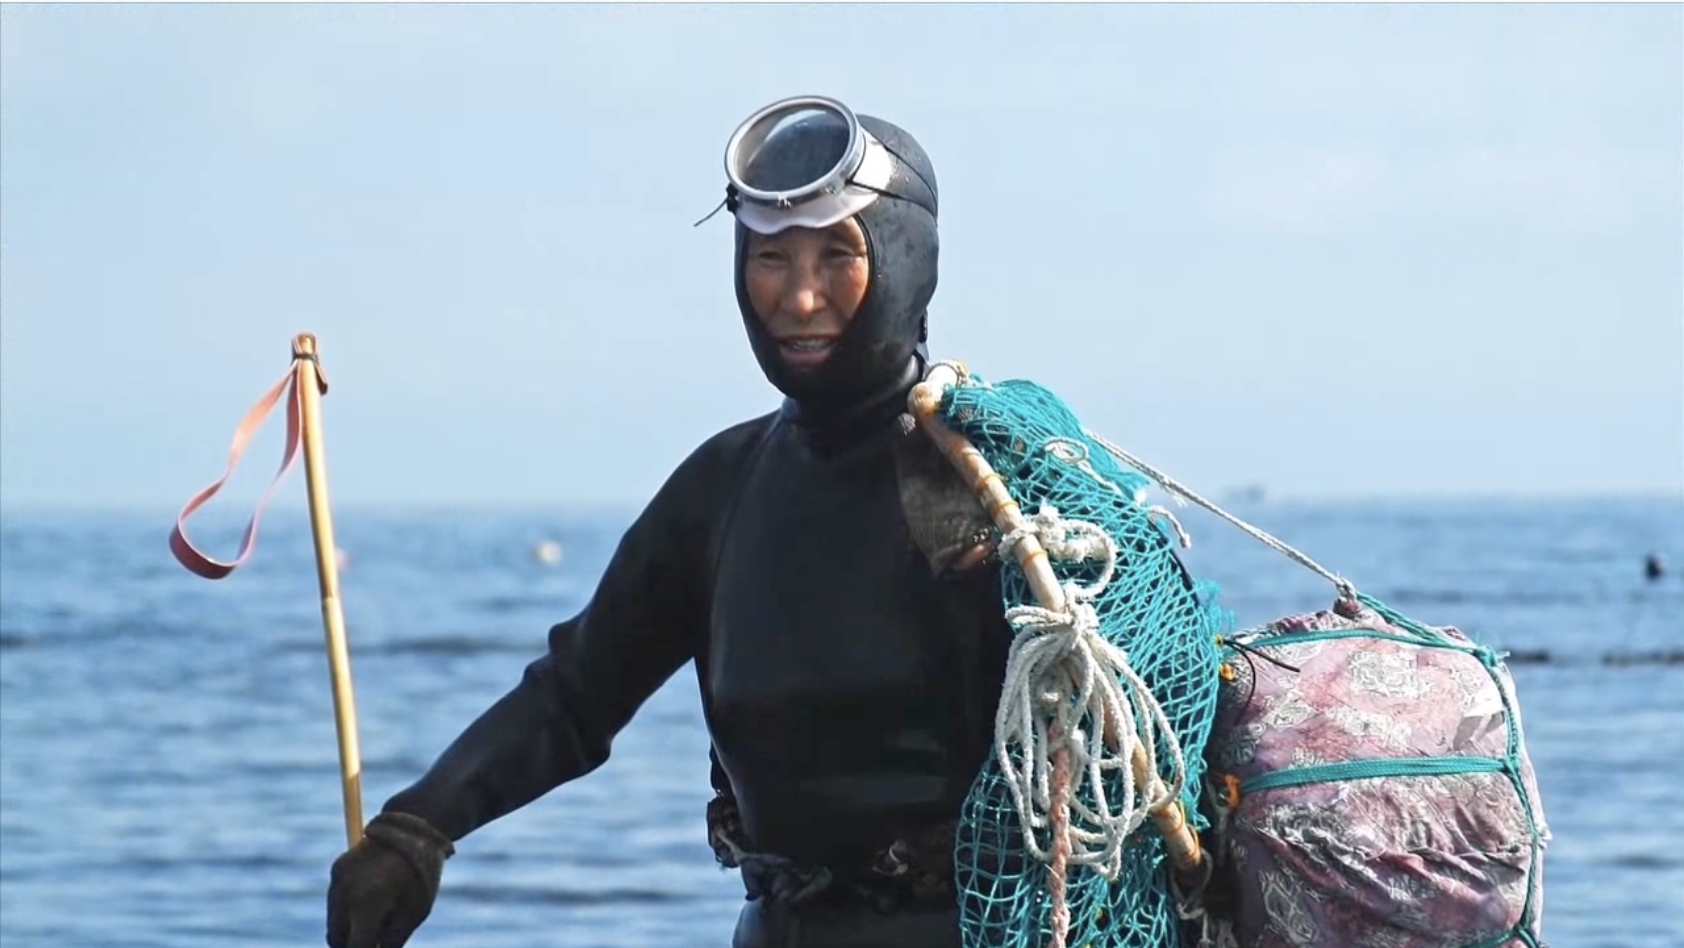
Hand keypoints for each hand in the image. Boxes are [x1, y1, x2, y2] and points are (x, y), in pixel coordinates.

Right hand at [326, 811, 454, 947]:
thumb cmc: (422, 873)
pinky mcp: (336, 868)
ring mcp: (337, 879)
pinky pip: (335, 904)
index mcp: (367, 904)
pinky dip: (348, 911)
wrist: (414, 825)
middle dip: (354, 944)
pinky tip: (373, 897)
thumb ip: (393, 941)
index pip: (355, 947)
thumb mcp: (416, 913)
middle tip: (377, 940)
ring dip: (350, 929)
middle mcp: (345, 892)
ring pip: (334, 924)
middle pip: (337, 940)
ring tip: (381, 914)